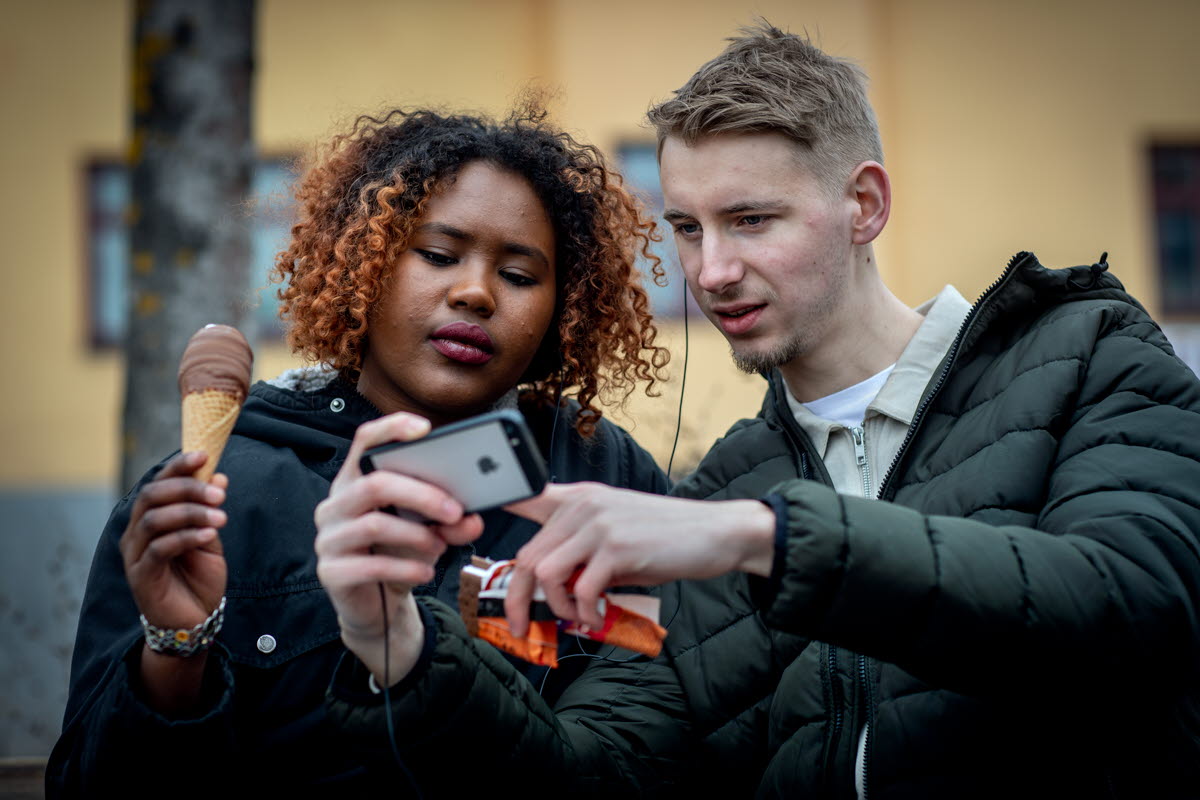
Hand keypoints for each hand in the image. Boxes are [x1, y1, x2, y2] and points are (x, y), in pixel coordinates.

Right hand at [120, 451, 227, 631]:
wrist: (195, 620)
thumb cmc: (199, 577)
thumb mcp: (209, 537)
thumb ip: (210, 510)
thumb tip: (218, 476)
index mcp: (150, 519)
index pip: (158, 483)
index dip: (178, 466)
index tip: (203, 455)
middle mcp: (136, 533)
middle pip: (152, 496)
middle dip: (187, 488)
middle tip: (219, 493)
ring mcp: (135, 555)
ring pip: (153, 520)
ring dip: (190, 513)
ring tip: (221, 517)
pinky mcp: (141, 576)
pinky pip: (159, 549)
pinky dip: (185, 537)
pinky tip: (209, 534)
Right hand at [315, 412, 482, 683]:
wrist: (375, 603)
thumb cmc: (398, 552)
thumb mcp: (429, 532)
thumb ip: (451, 523)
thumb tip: (474, 519)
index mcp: (355, 480)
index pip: (365, 440)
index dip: (391, 429)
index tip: (425, 429)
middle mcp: (335, 504)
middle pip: (374, 483)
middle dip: (421, 495)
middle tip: (454, 510)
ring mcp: (328, 538)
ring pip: (375, 524)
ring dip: (417, 536)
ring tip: (440, 546)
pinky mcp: (330, 572)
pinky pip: (370, 566)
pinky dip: (406, 567)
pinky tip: (425, 572)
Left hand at [503, 483, 775, 635]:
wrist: (715, 533)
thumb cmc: (663, 538)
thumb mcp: (614, 530)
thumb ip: (577, 546)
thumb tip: (546, 584)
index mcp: (578, 496)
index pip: (521, 492)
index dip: (486, 503)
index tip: (461, 526)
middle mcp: (583, 504)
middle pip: (527, 554)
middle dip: (519, 598)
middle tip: (524, 626)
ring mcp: (599, 524)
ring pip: (545, 572)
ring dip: (554, 606)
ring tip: (574, 617)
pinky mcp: (617, 548)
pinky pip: (579, 589)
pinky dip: (583, 611)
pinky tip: (596, 616)